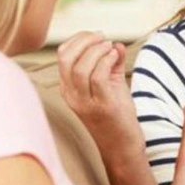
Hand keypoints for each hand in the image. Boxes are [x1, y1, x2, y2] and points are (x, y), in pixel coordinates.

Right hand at [57, 32, 144, 163]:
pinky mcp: (102, 107)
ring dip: (97, 51)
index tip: (96, 36)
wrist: (122, 148)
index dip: (78, 39)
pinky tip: (115, 57)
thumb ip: (112, 64)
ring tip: (111, 48)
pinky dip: (107, 61)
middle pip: (66, 58)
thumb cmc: (116, 118)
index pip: (62, 55)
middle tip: (103, 38)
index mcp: (69, 89)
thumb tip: (116, 44)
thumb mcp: (111, 86)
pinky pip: (98, 77)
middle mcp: (72, 96)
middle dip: (85, 41)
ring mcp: (85, 103)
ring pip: (81, 67)